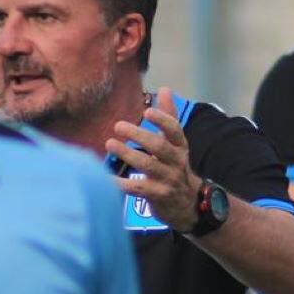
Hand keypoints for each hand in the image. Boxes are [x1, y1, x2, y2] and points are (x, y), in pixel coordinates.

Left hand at [105, 87, 202, 232]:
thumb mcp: (176, 143)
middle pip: (159, 147)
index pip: (174, 130)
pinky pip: (137, 188)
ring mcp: (168, 180)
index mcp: (180, 146)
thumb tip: (164, 88)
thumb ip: (169, 116)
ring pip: (148, 166)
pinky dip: (121, 183)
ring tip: (110, 144)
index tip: (147, 111)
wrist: (188, 204)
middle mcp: (176, 162)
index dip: (163, 120)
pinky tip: (106, 177)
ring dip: (128, 155)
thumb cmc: (174, 166)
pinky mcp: (157, 196)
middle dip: (140, 136)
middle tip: (118, 126)